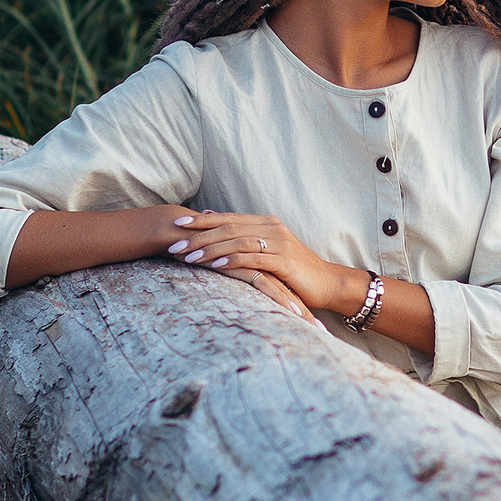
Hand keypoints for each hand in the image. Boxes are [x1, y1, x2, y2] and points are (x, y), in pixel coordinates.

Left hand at [166, 210, 359, 317]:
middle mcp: (271, 227)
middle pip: (228, 227)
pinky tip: (214, 264)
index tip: (175, 224)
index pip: (227, 218)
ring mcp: (279, 242)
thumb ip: (244, 238)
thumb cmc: (294, 270)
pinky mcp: (284, 260)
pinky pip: (253, 258)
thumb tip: (213, 223)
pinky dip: (232, 260)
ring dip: (210, 248)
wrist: (327, 283)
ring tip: (187, 256)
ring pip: (237, 241)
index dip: (200, 221)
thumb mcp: (268, 251)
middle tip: (172, 243)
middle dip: (198, 235)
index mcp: (265, 223)